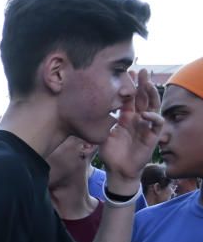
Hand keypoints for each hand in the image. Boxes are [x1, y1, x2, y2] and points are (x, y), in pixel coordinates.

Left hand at [98, 69, 162, 184]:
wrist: (118, 170)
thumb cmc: (111, 153)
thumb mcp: (103, 134)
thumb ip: (100, 122)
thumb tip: (84, 110)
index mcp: (127, 117)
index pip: (131, 98)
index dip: (130, 86)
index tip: (126, 74)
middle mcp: (138, 119)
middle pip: (143, 98)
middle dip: (143, 84)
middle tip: (141, 71)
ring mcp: (146, 126)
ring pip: (154, 106)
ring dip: (152, 95)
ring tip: (147, 84)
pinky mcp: (153, 136)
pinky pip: (156, 123)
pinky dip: (152, 117)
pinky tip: (144, 114)